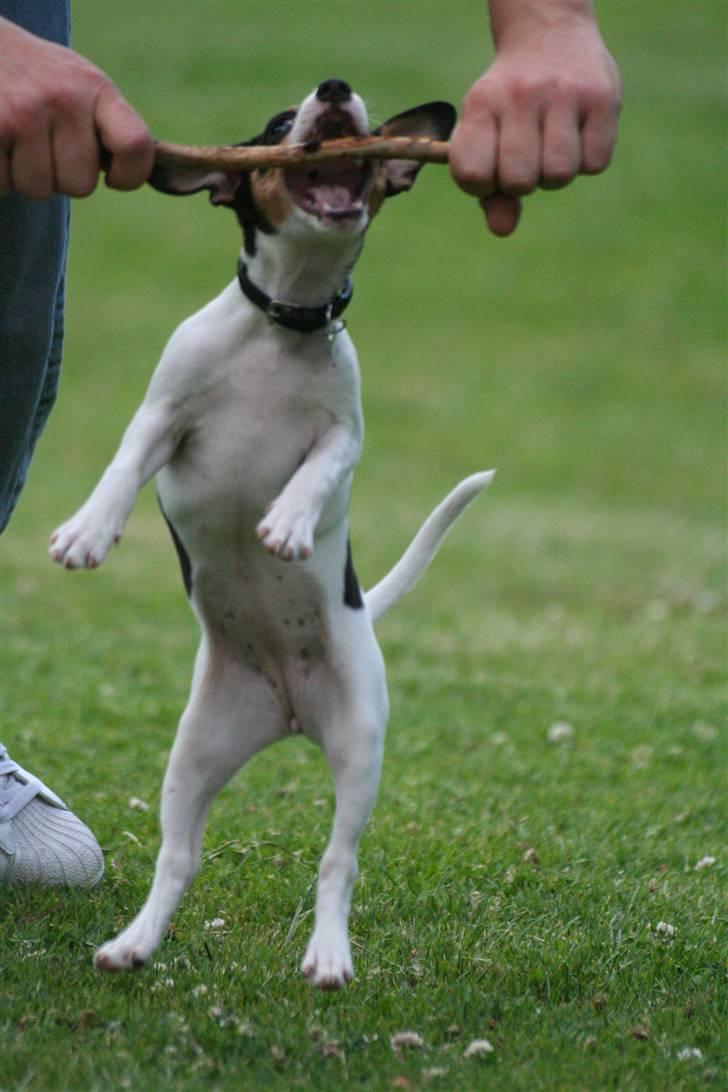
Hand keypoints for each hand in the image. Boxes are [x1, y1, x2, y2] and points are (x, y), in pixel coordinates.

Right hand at [0, 18, 153, 198]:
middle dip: (60, 176)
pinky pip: (4, 185)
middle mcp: (64, 98)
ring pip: (39, 189)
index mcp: (96, 88)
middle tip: (43, 145)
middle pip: (80, 186)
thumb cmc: (40, 79)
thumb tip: (134, 175)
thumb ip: (109, 124)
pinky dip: (0, 174)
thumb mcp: (81, 85)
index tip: (114, 179)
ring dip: (25, 176)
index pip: (135, 146)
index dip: (130, 175)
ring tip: (17, 140)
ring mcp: (25, 113)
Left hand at [449, 5, 621, 235]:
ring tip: (551, 143)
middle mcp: (521, 95)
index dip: (483, 184)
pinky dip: (587, 160)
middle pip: (519, 182)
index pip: (473, 174)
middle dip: (522, 182)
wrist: (549, 35)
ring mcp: (564, 93)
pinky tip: (579, 133)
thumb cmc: (510, 104)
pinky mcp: (602, 97)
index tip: (490, 167)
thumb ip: (488, 189)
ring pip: (558, 176)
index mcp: (481, 105)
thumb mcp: (486, 136)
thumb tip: (502, 230)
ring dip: (555, 174)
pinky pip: (594, 164)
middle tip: (526, 153)